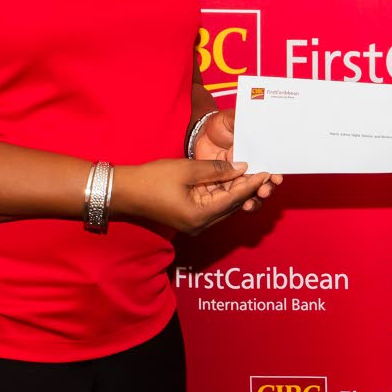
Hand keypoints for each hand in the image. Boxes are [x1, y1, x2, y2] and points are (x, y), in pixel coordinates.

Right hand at [115, 158, 273, 233]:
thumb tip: (241, 166)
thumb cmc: (152, 179)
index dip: (252, 184)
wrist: (125, 191)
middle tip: (264, 170)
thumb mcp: (187, 170)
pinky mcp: (190, 217)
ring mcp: (195, 223)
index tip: (267, 171)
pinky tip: (232, 177)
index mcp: (200, 216)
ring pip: (224, 205)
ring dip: (237, 189)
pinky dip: (223, 192)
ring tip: (252, 171)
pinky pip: (213, 204)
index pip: (235, 199)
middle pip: (232, 205)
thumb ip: (216, 169)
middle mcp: (201, 224)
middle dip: (249, 188)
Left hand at [192, 109, 281, 211]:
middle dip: (266, 189)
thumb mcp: (231, 119)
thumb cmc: (219, 124)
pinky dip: (239, 204)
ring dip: (254, 199)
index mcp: (255, 152)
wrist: (199, 134)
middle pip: (262, 182)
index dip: (274, 173)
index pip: (269, 165)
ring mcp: (237, 178)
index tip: (277, 177)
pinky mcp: (224, 186)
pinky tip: (242, 206)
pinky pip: (234, 198)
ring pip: (250, 193)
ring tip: (251, 203)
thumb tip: (257, 119)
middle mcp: (249, 167)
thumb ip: (242, 121)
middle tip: (264, 191)